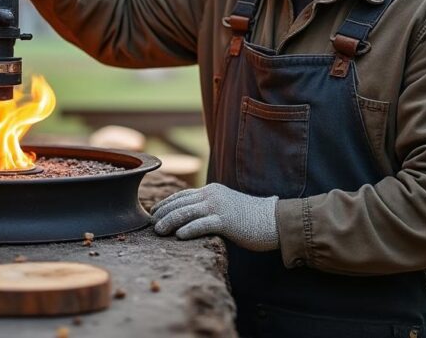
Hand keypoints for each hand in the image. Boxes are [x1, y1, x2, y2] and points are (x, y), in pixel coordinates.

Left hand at [152, 183, 278, 251]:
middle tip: (151, 225)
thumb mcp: (226, 206)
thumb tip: (191, 218)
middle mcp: (212, 195)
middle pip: (180, 202)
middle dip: (163, 214)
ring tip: (159, 231)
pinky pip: (202, 224)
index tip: (154, 213)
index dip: (165, 204)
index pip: (182, 195)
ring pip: (187, 212)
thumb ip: (210, 208)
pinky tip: (179, 236)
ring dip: (170, 222)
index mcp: (211, 191)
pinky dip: (189, 229)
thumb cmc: (250, 217)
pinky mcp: (226, 221)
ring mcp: (219, 207)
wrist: (274, 220)